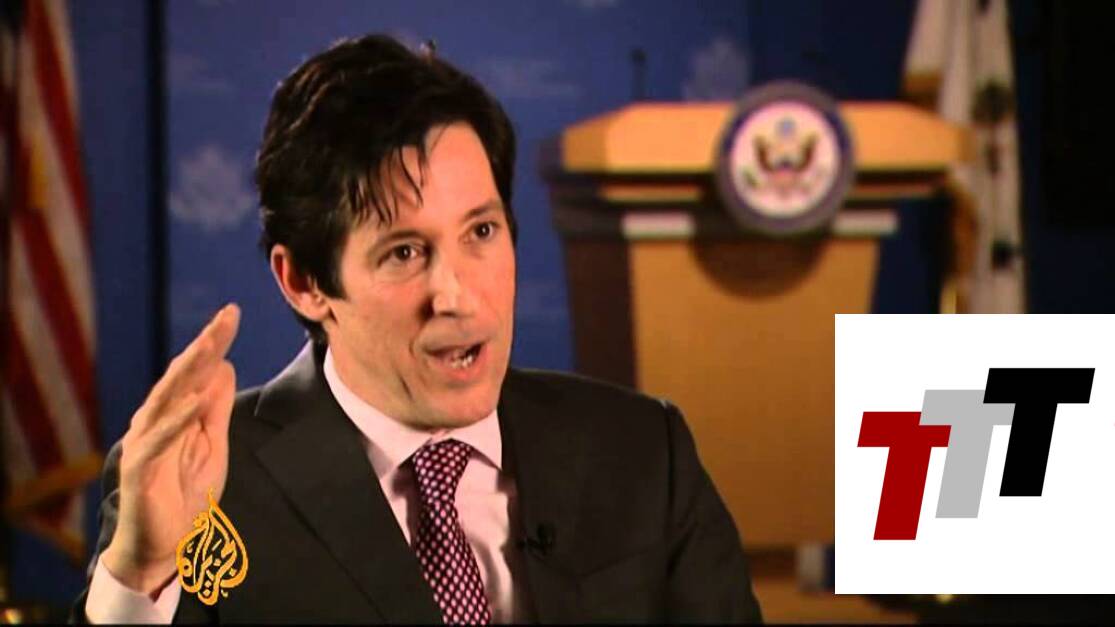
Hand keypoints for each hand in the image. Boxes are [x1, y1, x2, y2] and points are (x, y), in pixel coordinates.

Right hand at [101, 304, 239, 594]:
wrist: (161, 545)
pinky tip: (196, 400)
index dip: (214, 341)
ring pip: (167, 398)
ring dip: (191, 370)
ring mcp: (144, 441)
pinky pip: (160, 439)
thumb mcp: (212, 445)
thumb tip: (224, 366)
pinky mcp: (139, 467)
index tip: (232, 313)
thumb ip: (215, 408)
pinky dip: (178, 419)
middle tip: (227, 315)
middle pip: (182, 375)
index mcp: (173, 413)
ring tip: (212, 343)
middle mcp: (154, 420)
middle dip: (205, 343)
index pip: (196, 370)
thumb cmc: (184, 493)